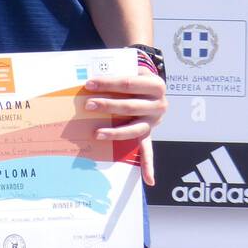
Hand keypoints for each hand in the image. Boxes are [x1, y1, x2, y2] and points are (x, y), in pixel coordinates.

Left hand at [84, 63, 166, 185]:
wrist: (154, 86)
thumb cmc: (135, 75)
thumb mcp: (131, 67)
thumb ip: (116, 70)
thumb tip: (89, 78)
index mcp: (156, 85)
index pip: (129, 83)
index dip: (108, 83)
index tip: (89, 84)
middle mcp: (159, 104)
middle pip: (129, 106)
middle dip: (107, 105)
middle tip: (88, 105)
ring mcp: (154, 121)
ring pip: (135, 129)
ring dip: (115, 132)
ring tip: (96, 134)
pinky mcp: (149, 133)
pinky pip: (149, 150)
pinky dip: (149, 166)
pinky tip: (149, 180)